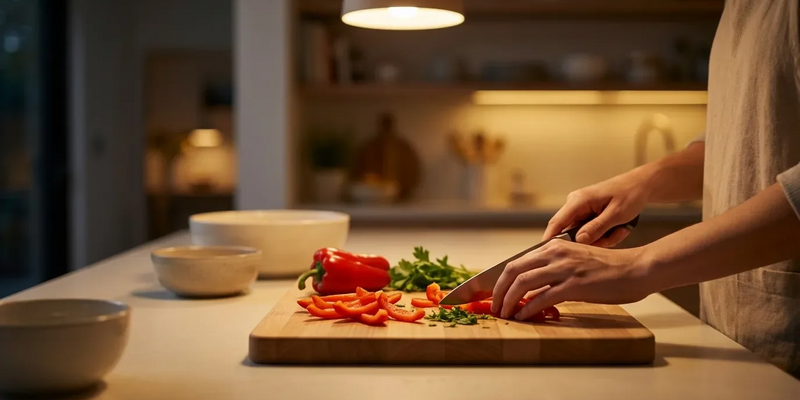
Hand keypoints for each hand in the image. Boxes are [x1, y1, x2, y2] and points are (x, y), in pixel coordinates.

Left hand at [490, 239, 652, 319]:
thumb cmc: (608, 269)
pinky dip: (528, 308)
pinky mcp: (574, 285)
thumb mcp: (574, 262)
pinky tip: (523, 316)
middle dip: (498, 291)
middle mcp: (555, 254)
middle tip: (494, 306)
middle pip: (513, 270)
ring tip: (504, 313)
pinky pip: (542, 297)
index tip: (492, 294)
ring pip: (523, 283)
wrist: (635, 269)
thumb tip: (531, 288)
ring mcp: (564, 268)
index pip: (515, 262)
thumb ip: (552, 270)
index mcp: (553, 247)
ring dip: (509, 300)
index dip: (499, 280)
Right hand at [544, 170, 650, 246]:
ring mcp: (581, 210)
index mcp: (578, 201)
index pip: (556, 223)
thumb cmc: (630, 194)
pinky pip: (591, 232)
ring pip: (583, 235)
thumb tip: (579, 240)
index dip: (550, 240)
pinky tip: (618, 229)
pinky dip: (605, 235)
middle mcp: (575, 205)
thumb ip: (597, 227)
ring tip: (620, 231)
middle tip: (613, 237)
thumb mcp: (616, 214)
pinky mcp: (588, 215)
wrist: (641, 185)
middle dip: (593, 241)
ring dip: (603, 238)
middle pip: (572, 233)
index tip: (548, 255)